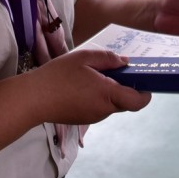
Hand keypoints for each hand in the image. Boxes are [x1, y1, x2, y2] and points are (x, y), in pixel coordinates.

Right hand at [28, 49, 151, 124]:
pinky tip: (83, 85)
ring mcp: (93, 117)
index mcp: (107, 94)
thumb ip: (108, 59)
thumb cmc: (58, 75)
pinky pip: (99, 108)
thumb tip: (125, 62)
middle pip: (125, 102)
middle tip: (115, 70)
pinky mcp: (83, 119)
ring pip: (111, 105)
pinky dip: (98, 97)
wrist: (33, 99)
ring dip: (110, 92)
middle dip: (126, 88)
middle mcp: (104, 110)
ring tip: (94, 74)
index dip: (145, 92)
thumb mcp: (84, 57)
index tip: (143, 79)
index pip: (138, 101)